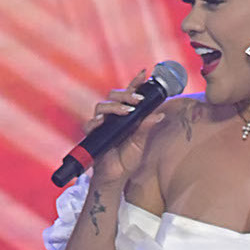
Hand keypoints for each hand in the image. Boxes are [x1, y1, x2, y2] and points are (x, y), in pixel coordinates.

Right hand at [83, 68, 164, 183]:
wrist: (116, 177)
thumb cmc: (127, 158)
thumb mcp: (140, 143)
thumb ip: (146, 128)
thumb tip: (159, 115)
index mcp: (125, 115)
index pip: (129, 94)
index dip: (135, 83)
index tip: (143, 73)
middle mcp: (112, 116)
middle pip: (113, 96)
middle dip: (125, 95)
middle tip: (138, 99)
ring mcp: (101, 124)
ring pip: (102, 106)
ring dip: (114, 106)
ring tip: (127, 111)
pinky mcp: (92, 135)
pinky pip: (90, 125)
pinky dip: (95, 122)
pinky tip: (102, 121)